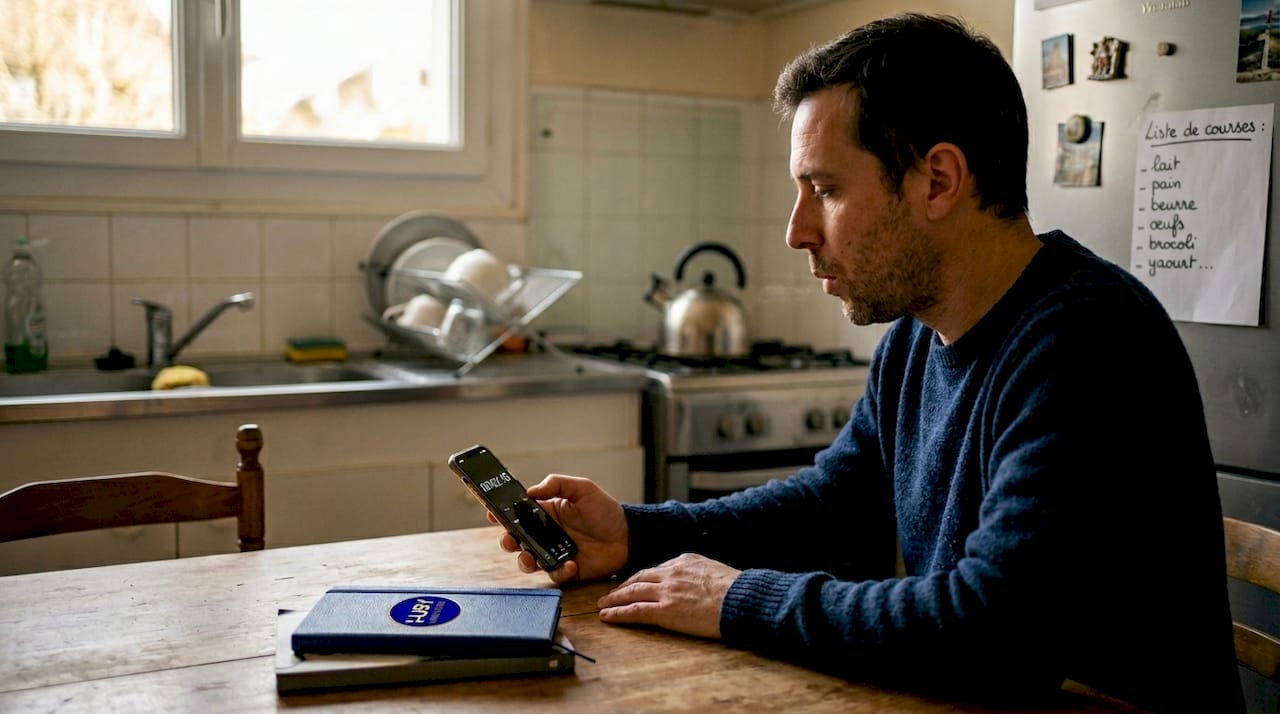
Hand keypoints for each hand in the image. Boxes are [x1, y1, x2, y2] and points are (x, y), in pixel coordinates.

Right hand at [492, 473, 628, 583]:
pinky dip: (559, 571)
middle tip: (510, 540)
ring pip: (528, 561)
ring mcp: (554, 553)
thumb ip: (557, 483)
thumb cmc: (606, 511)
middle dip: (507, 541)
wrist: (628, 536)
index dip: (501, 514)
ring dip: (524, 561)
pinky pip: (554, 574)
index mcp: (546, 512)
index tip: (492, 513)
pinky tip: (570, 564)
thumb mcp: (583, 488)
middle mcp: (546, 534)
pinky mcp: (566, 570)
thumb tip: (530, 490)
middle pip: (516, 540)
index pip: (517, 513)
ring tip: (530, 558)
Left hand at [595, 553, 739, 638]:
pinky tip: (608, 616)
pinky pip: (636, 611)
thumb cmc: (736, 590)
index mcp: (684, 561)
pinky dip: (619, 613)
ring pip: (632, 592)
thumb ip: (698, 573)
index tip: (632, 584)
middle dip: (622, 587)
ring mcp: (667, 592)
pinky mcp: (666, 611)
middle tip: (608, 594)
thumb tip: (693, 580)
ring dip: (614, 599)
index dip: (640, 579)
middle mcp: (671, 573)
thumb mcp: (714, 570)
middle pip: (638, 578)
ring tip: (602, 605)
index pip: (655, 569)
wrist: (741, 599)